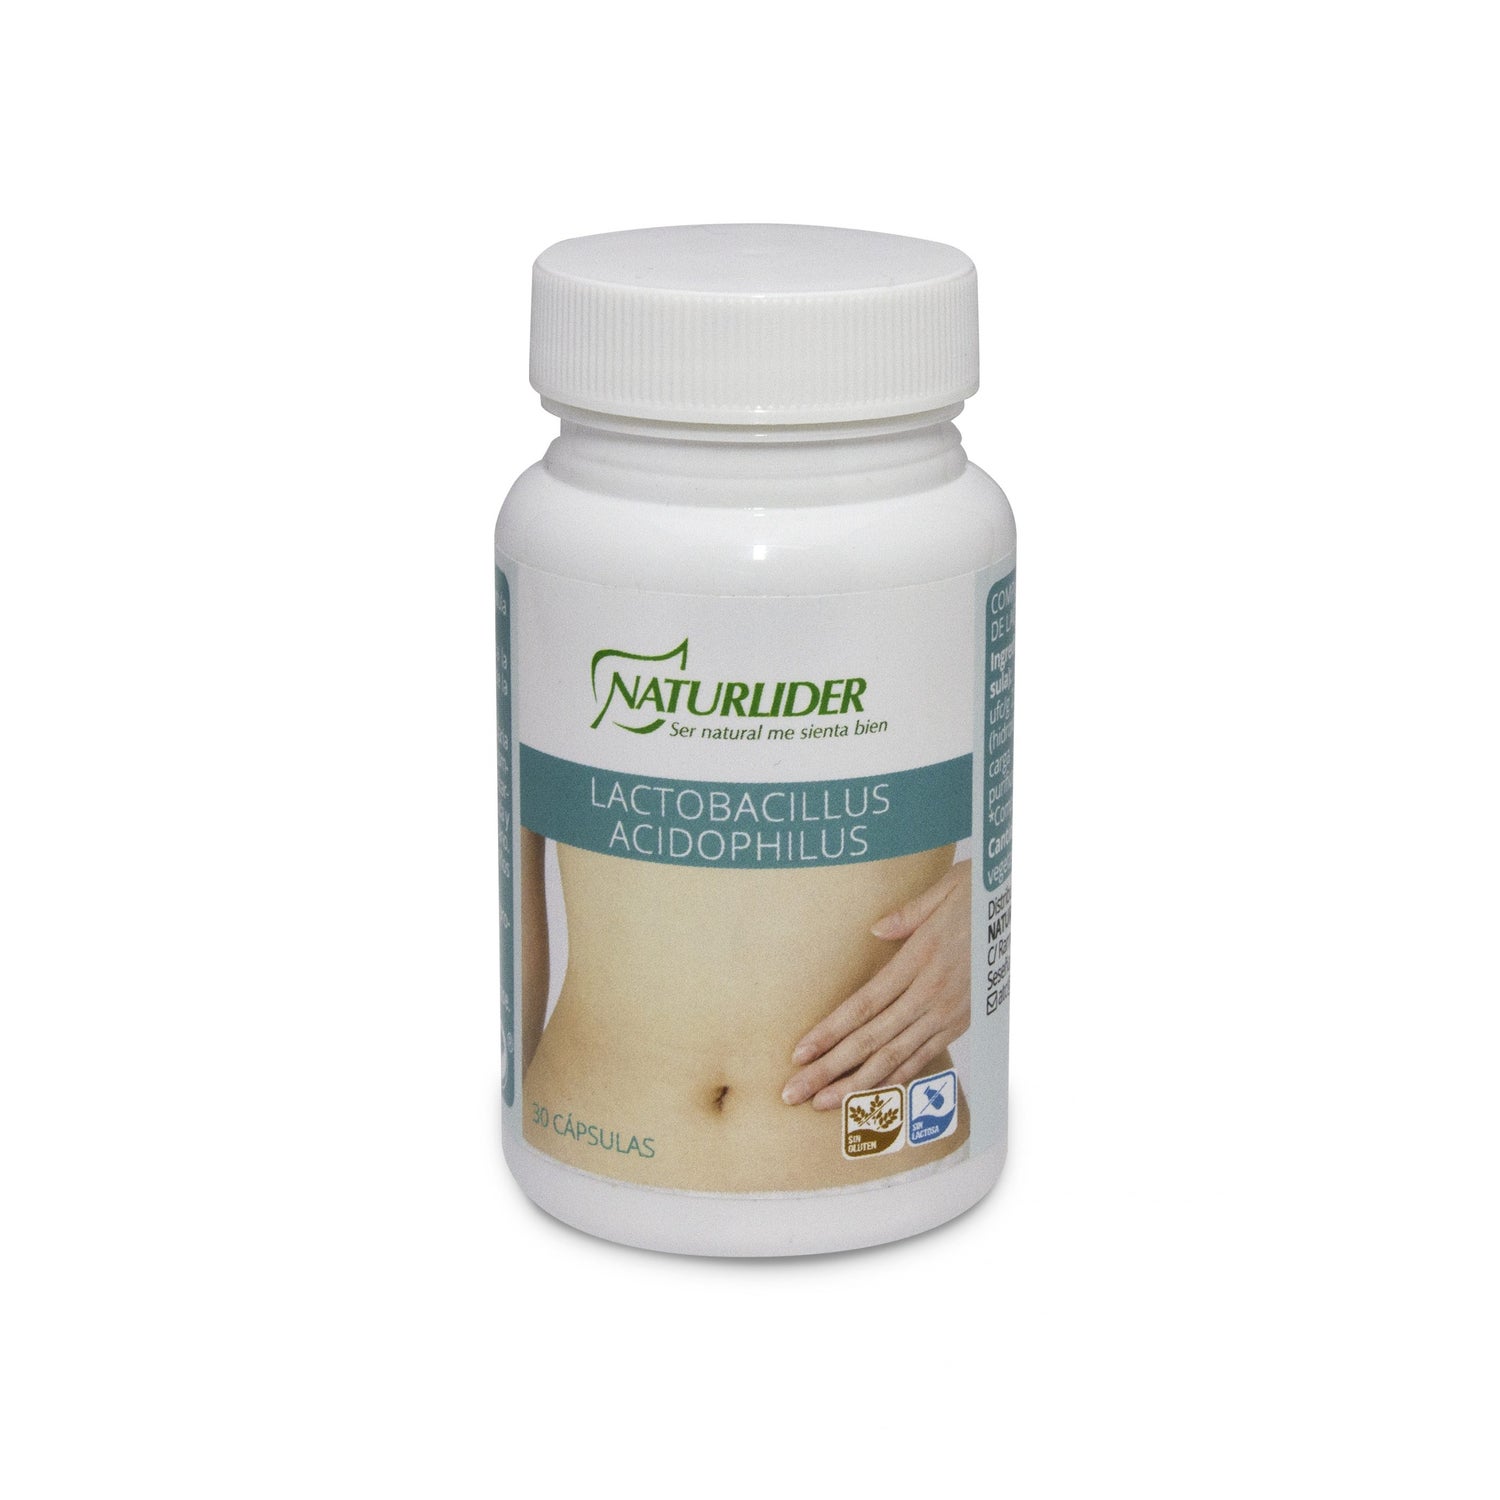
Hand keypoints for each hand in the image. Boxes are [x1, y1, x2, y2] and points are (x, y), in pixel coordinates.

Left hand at [781, 861, 971, 1110]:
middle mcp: (930, 994)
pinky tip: (871, 1094)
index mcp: (919, 960)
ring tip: (823, 1102)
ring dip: (856, 1083)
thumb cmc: (977, 897)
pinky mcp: (960, 1023)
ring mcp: (947, 1013)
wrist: (1020, 916)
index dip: (829, 1033)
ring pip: (894, 1056)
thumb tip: (875, 930)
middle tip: (796, 1092)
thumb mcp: (944, 890)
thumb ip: (907, 913)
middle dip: (830, 1069)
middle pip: (871, 1040)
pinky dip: (897, 1078)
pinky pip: (923, 1056)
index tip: (800, 1053)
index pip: (863, 1006)